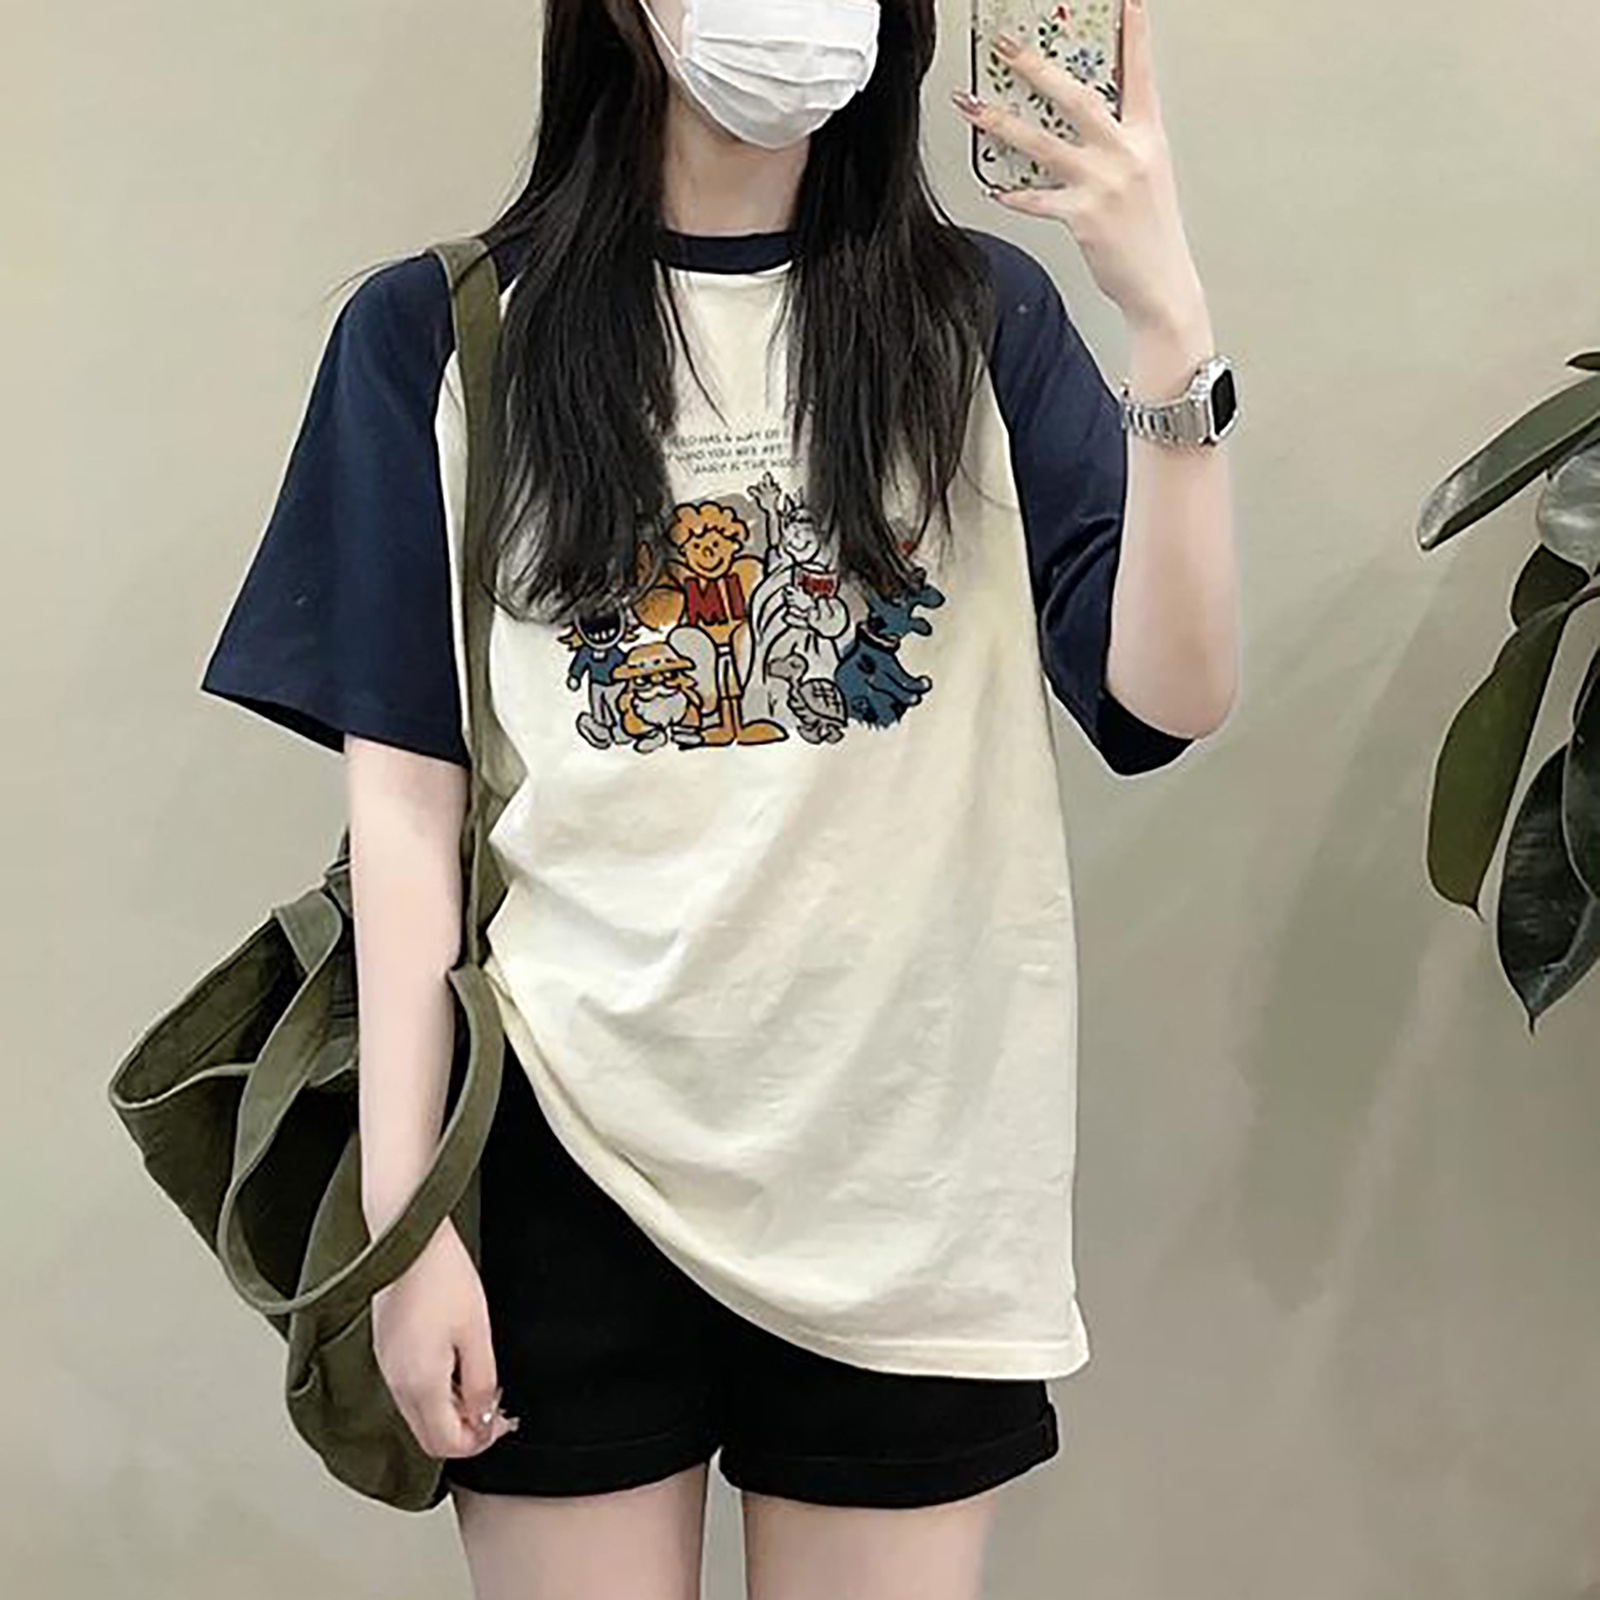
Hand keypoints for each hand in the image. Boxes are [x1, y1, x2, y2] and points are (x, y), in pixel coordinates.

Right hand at [371, 1217, 519, 1459]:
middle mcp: (396, 1382)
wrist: (409, 1239)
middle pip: (429, 1436)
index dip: (479, 1442)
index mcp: (419, 1384)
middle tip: (496, 1408)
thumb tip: (483, 1418)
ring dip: (451, 1411)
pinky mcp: (386, 1349)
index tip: (502, 1420)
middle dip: (466, 1431)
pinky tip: (457, 1365)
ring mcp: (387, 1366)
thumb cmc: (444, 1277)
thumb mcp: (477, 1333)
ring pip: (419, 1415)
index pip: (445, 1445)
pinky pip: (410, 1390)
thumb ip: (481, 1383)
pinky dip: (436, 1392)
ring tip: (481, 1383)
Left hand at [954, 0, 1207, 336]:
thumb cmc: (1151, 231)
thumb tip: (1084, 121)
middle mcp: (1125, 154)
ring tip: (972, 106)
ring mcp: (1103, 184)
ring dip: (1001, 122)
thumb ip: (1119, 142)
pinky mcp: (1083, 218)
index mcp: (1146, 137)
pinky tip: (994, 188)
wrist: (1160, 283)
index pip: (1140, 73)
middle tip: (1005, 46)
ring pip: (1042, 143)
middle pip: (1076, 97)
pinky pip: (1036, 198)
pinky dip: (1012, 193)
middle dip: (1035, 67)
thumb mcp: (1147, 173)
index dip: (1133, 33)